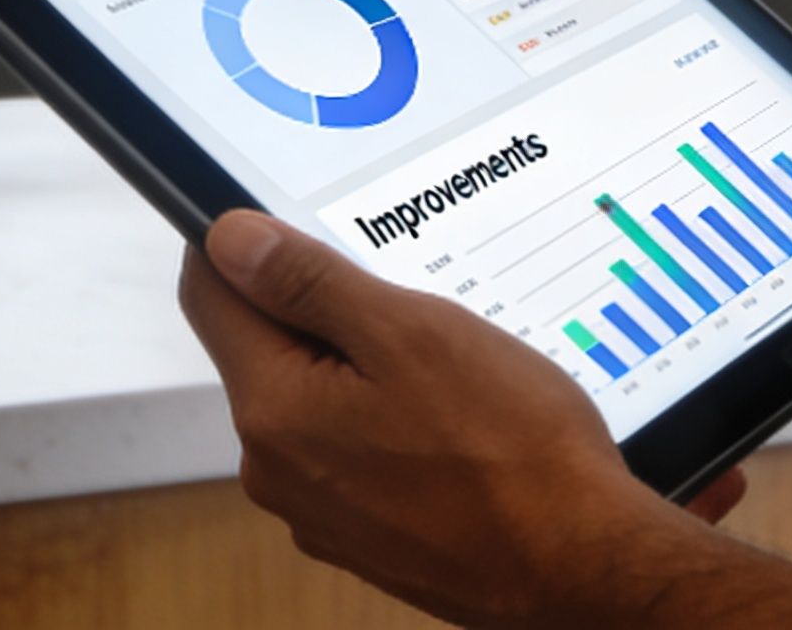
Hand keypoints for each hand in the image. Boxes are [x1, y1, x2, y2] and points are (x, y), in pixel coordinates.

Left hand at [179, 210, 740, 628]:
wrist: (581, 565)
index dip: (244, 245)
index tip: (295, 226)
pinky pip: (350, 452)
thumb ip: (308, 283)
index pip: (211, 296)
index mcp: (274, 411)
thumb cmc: (510, 452)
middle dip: (325, 313)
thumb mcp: (409, 332)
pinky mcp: (362, 535)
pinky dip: (388, 423)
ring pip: (315, 401)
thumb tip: (228, 240)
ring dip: (364, 370)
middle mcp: (276, 470)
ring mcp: (318, 512)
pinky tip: (454, 427)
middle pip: (266, 348)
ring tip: (449, 376)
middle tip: (410, 310)